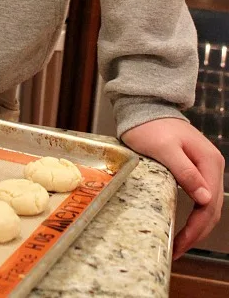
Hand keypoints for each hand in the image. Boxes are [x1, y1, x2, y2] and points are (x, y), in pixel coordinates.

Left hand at [121, 117, 224, 258]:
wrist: (144, 108)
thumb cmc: (150, 126)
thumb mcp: (164, 149)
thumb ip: (185, 172)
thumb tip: (206, 199)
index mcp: (209, 162)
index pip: (209, 205)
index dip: (196, 228)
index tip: (180, 244)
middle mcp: (212, 165)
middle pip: (212, 208)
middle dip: (196, 233)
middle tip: (177, 249)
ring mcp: (205, 167)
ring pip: (208, 206)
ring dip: (197, 227)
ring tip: (180, 244)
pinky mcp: (195, 168)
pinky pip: (200, 197)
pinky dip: (194, 215)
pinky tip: (184, 225)